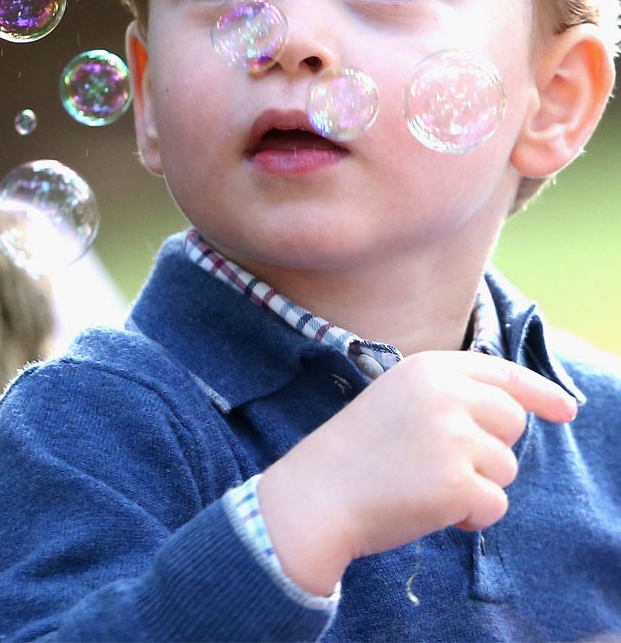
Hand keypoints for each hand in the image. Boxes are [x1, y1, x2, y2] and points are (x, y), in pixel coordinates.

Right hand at [257, 351, 576, 594]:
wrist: (316, 496)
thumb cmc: (358, 453)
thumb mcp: (400, 398)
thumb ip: (451, 395)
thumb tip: (515, 413)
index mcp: (429, 367)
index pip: (503, 373)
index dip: (540, 392)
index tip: (566, 409)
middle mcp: (445, 393)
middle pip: (512, 422)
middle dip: (491, 449)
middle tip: (443, 461)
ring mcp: (452, 436)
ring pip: (506, 467)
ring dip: (477, 485)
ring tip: (426, 483)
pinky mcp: (456, 481)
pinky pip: (495, 505)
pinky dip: (471, 516)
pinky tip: (430, 509)